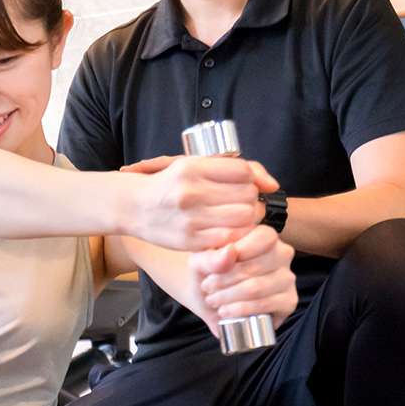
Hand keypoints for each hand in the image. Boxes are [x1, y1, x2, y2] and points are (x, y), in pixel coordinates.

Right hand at [123, 156, 280, 250]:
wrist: (133, 206)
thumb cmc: (169, 184)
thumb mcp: (193, 165)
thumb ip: (232, 168)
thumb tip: (271, 185)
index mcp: (192, 167)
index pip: (243, 171)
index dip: (252, 179)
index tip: (249, 185)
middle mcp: (191, 191)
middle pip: (247, 195)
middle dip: (252, 199)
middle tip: (243, 203)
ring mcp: (190, 217)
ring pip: (243, 217)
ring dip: (247, 218)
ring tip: (237, 216)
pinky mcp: (190, 240)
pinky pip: (230, 238)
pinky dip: (236, 235)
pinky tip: (228, 230)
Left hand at [185, 224, 296, 335]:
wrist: (211, 300)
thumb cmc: (208, 273)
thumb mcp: (200, 262)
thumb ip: (210, 256)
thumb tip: (230, 252)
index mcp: (265, 236)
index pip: (263, 237)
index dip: (238, 252)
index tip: (212, 267)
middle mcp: (282, 254)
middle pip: (256, 266)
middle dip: (224, 280)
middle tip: (206, 288)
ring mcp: (288, 277)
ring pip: (257, 287)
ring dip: (229, 296)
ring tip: (212, 300)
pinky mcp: (289, 301)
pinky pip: (266, 305)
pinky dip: (241, 309)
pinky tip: (225, 311)